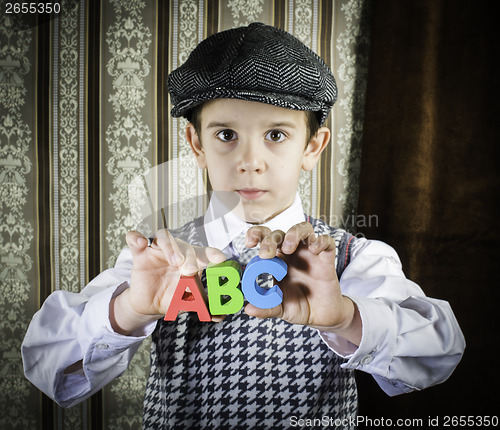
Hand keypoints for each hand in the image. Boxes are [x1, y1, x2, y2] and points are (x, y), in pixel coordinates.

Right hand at [110, 230, 225, 334]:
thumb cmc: (173, 296)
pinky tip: (141, 242)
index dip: (212, 254)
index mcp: (193, 261)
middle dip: (189, 257)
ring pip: (165, 238)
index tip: (220, 259)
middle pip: (185, 246)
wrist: (150, 305)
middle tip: (190, 270)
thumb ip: (203, 306)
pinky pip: (136, 240)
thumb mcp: (187, 302)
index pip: (204, 253)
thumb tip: (220, 316)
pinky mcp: (141, 254)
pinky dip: (137, 238)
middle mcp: (178, 252)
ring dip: (170, 247)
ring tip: (175, 261)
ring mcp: (159, 251)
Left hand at [244, 222, 361, 344]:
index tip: (249, 244)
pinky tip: (314, 250)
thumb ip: (265, 308)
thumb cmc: (299, 306)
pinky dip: (320, 241)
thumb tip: (248, 309)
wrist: (321, 315)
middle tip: (265, 254)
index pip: (264, 239)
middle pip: (280, 233)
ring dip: (293, 233)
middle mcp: (292, 253)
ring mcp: (309, 253)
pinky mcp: (326, 258)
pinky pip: (327, 241)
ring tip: (288, 248)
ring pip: (303, 228)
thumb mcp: (280, 309)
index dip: (256, 234)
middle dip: (270, 239)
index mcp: (276, 260)